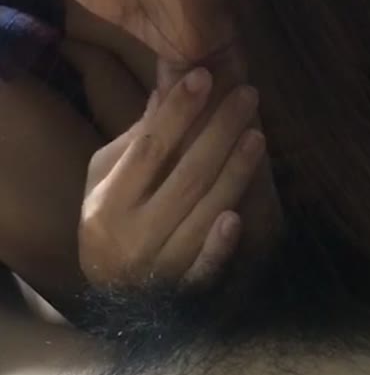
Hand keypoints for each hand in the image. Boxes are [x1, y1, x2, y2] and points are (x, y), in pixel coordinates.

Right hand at [79, 68, 267, 287]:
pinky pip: (204, 269)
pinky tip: (238, 215)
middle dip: (218, 132)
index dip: (177, 112)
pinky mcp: (183, 292)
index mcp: (108, 202)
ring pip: (201, 215)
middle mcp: (131, 234)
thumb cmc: (111, 223)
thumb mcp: (106, 181)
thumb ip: (135, 143)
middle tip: (246, 95)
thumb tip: (167, 92)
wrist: (113, 298)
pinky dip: (220, 246)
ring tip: (257, 135)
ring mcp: (159, 265)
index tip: (203, 77)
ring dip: (233, 174)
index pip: (148, 148)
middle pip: (184, 177)